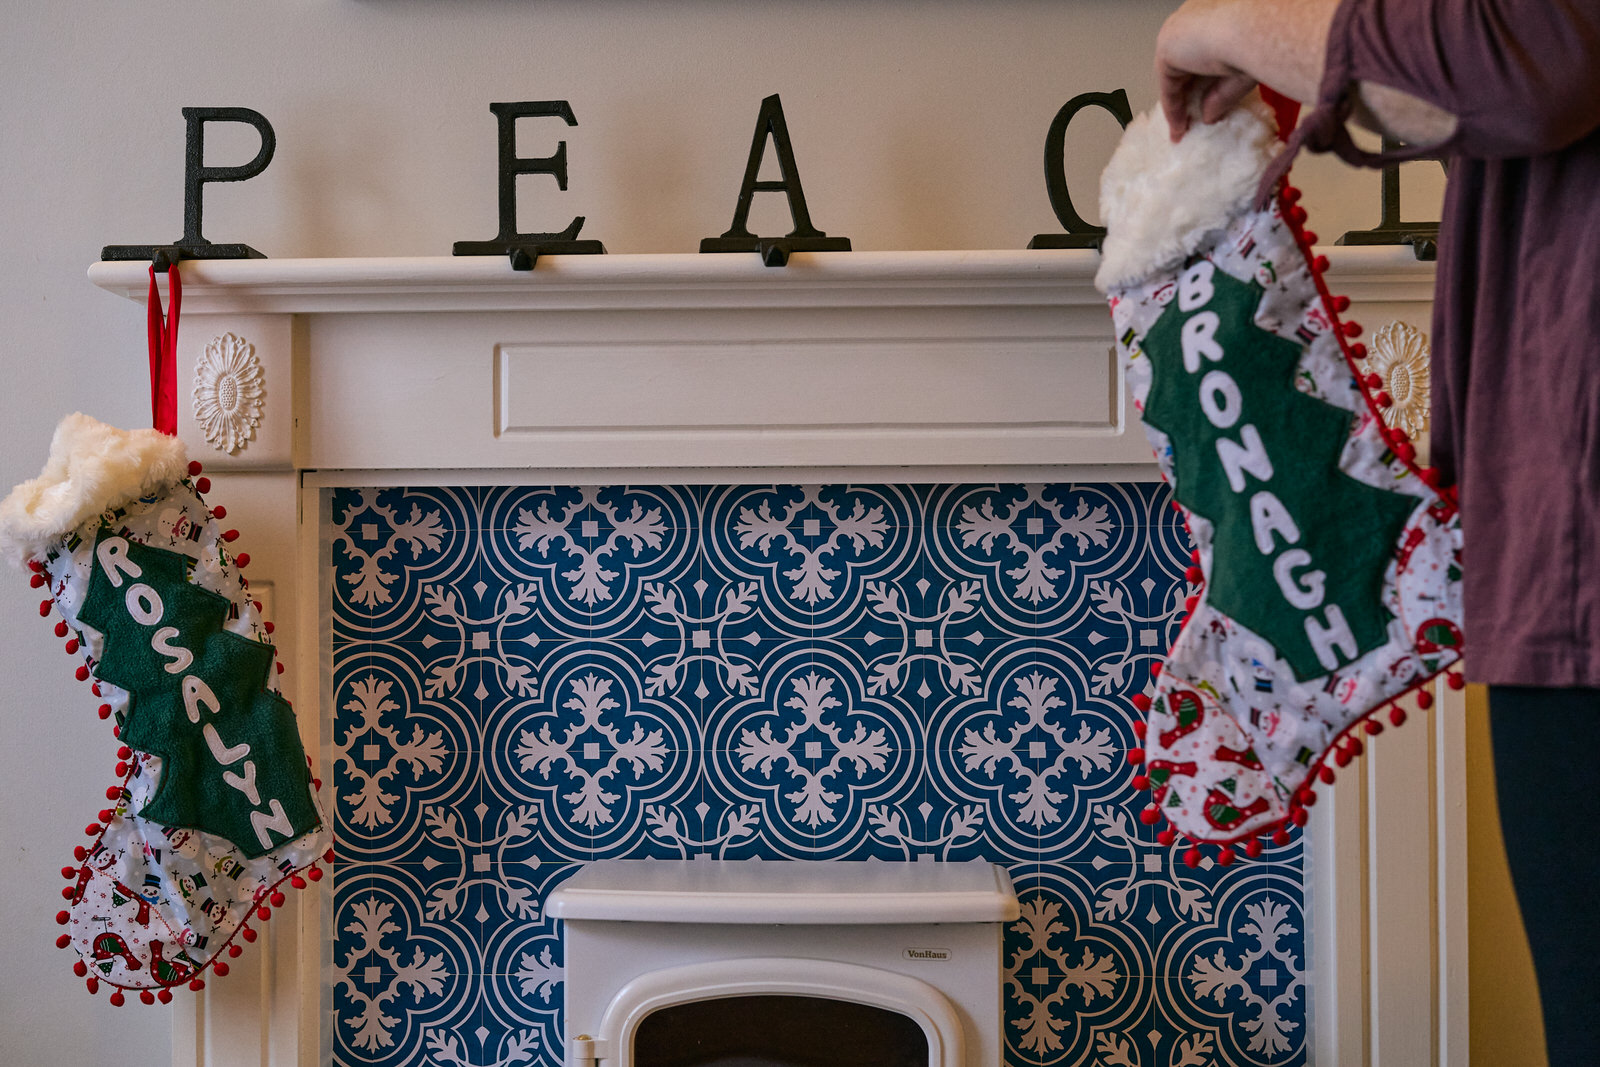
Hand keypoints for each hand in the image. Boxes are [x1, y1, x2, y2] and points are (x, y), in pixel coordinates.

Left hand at [1155, 0, 1258, 141]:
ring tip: (1184, 131)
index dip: (1203, 75)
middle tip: (1193, 119)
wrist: (1256, 29)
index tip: (1206, 99)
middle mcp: (1193, 16)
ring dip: (1178, 104)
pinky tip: (1179, 130)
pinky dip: (1173, 109)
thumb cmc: (1262, 39)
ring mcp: (1177, 30)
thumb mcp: (1244, 71)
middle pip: (1184, 61)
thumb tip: (1209, 116)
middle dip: (1188, 92)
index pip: (1202, 46)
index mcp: (1215, 10)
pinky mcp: (1166, 47)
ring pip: (1175, 73)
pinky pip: (1168, 85)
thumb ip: (1223, 92)